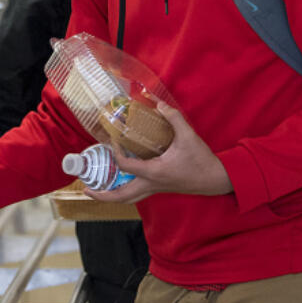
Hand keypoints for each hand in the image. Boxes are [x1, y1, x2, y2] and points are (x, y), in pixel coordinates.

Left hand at [85, 102, 232, 203]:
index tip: (113, 139)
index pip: (126, 165)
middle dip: (102, 195)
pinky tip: (121, 181)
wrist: (215, 179)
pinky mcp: (160, 188)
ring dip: (111, 196)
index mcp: (155, 172)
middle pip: (121, 196)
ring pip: (128, 199)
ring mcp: (156, 189)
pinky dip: (124, 191)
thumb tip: (158, 102)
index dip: (116, 152)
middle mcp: (152, 184)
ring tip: (97, 190)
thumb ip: (173, 117)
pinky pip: (137, 194)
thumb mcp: (188, 136)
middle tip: (86, 189)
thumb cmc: (201, 160)